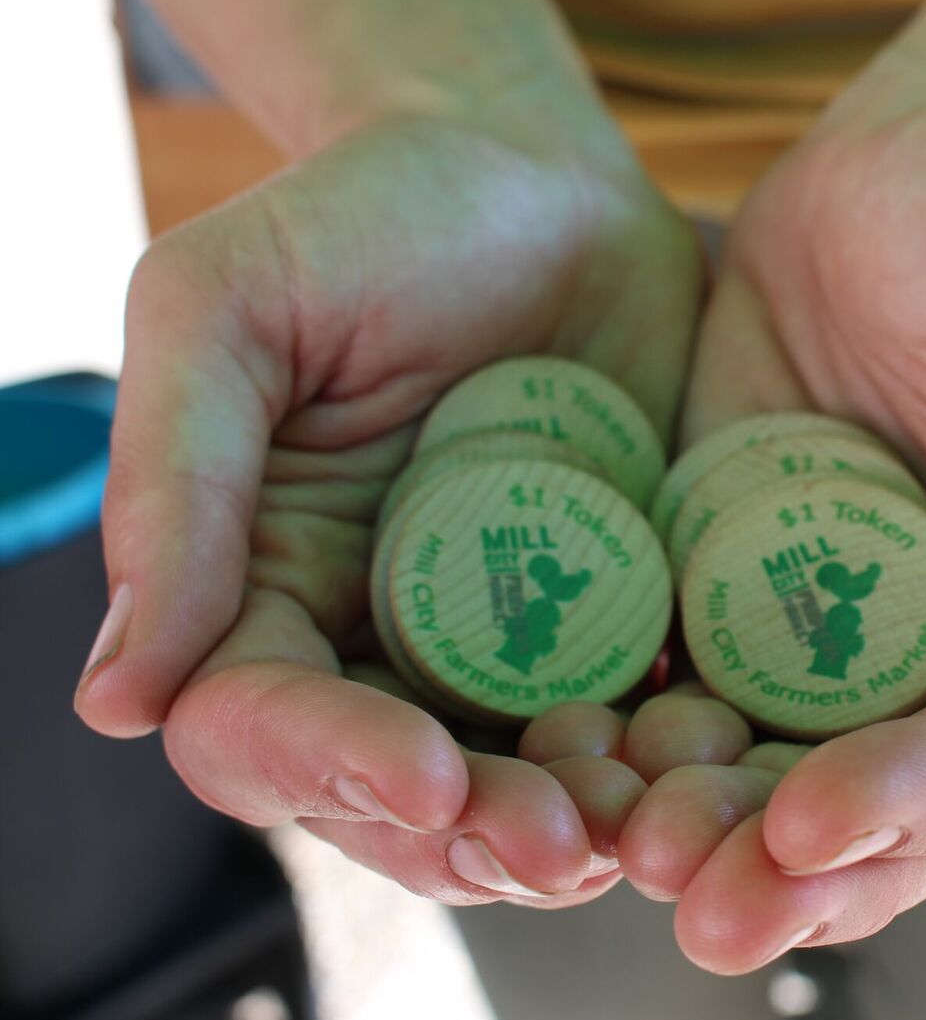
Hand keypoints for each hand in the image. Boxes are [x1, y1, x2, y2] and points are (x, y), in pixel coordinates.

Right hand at [75, 110, 700, 905]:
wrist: (537, 173)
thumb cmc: (367, 217)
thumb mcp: (228, 310)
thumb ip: (176, 488)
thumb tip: (116, 697)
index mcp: (267, 586)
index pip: (261, 725)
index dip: (329, 766)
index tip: (421, 776)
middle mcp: (383, 638)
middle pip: (402, 798)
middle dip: (474, 835)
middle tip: (555, 846)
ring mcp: (511, 640)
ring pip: (526, 782)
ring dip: (580, 823)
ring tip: (645, 818)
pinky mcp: (622, 614)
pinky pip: (642, 713)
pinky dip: (672, 753)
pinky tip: (714, 753)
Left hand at [618, 89, 925, 970]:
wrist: (897, 154)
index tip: (817, 819)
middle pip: (899, 816)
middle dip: (803, 871)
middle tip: (700, 903)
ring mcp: (840, 636)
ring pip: (781, 781)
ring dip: (706, 832)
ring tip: (617, 841)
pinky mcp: (736, 597)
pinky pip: (690, 695)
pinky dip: (634, 742)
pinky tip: (569, 751)